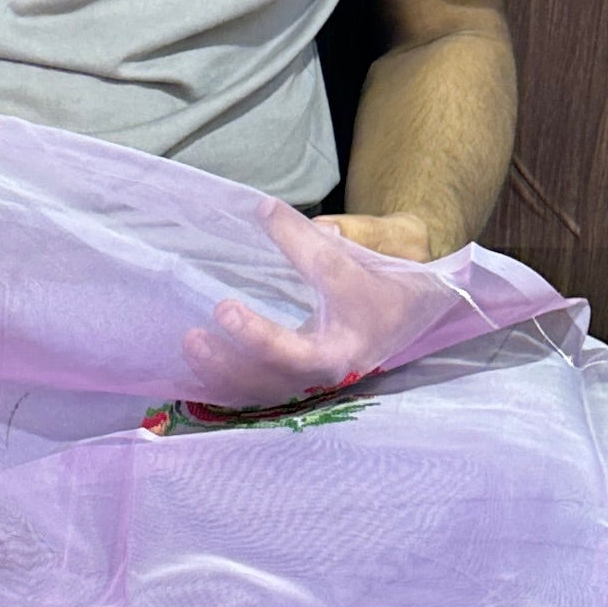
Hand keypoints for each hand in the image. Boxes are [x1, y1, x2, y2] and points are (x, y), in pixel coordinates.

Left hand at [173, 200, 456, 409]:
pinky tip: (195, 364)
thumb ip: (345, 229)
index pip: (332, 273)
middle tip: (222, 308)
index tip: (266, 212)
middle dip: (258, 340)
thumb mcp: (388, 239)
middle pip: (299, 358)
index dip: (298, 242)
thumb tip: (279, 218)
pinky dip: (225, 385)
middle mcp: (347, 352)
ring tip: (192, 340)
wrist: (416, 313)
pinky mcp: (299, 386)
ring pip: (272, 386)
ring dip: (228, 369)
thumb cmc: (394, 271)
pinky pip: (259, 395)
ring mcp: (321, 378)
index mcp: (371, 308)